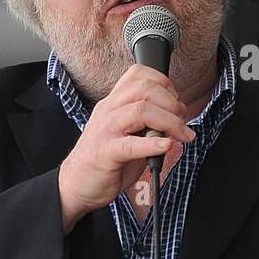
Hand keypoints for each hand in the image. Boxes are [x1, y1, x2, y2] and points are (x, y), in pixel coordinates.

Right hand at [57, 64, 195, 230]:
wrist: (76, 184)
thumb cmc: (105, 159)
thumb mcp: (127, 133)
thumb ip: (148, 124)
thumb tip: (178, 120)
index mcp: (114, 103)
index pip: (138, 74)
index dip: (163, 82)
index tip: (176, 100)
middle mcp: (108, 111)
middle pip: (144, 88)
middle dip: (172, 102)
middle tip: (183, 120)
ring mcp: (105, 130)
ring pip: (141, 110)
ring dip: (169, 121)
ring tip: (181, 135)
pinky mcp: (104, 153)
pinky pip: (131, 144)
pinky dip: (153, 144)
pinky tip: (166, 147)